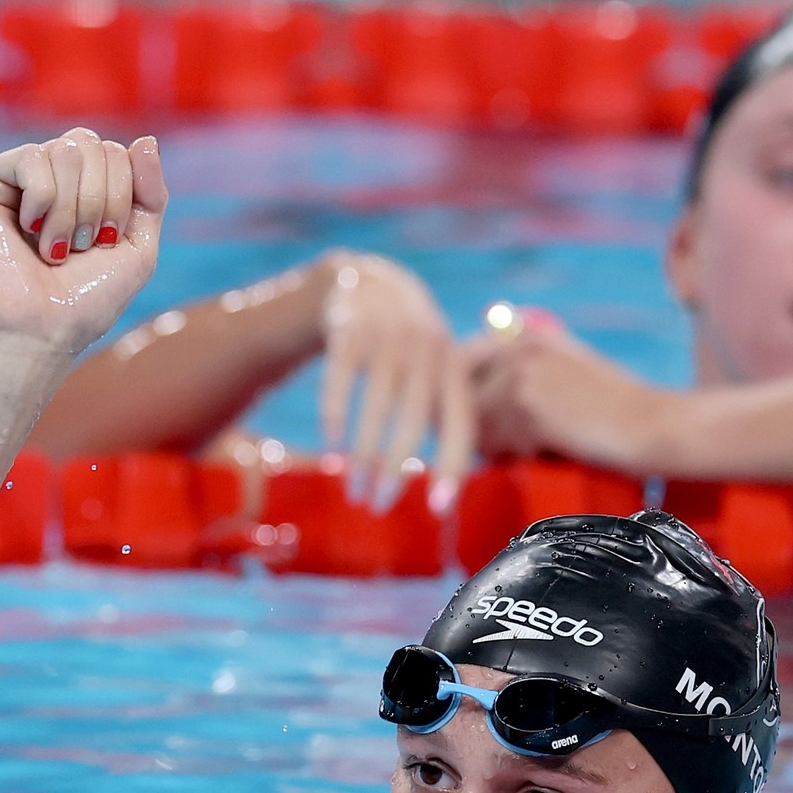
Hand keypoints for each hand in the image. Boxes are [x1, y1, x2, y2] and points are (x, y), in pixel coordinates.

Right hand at [0, 128, 167, 355]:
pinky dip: (42, 202)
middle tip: (80, 245)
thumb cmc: (85, 298)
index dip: (122, 196)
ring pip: (66, 150)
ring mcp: (15, 176)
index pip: (117, 152)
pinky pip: (32, 157)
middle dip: (101, 202)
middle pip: (94, 144)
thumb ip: (150, 192)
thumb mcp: (139, 246)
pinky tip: (26, 231)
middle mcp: (49, 175)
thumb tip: (147, 139)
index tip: (106, 242)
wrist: (40, 329)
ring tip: (55, 247)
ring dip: (72, 210)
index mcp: (83, 187)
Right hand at [316, 253, 467, 511]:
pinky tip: (332, 450)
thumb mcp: (439, 369)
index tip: (437, 509)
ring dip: (363, 456)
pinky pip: (339, 382)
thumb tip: (452, 487)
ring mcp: (387, 339)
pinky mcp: (350, 332)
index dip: (452, 468)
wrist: (370, 283)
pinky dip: (335, 418)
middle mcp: (426, 352)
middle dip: (395, 471)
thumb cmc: (411, 348)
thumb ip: (447, 415)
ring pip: (375, 409)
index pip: (460, 426)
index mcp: (454, 369)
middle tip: (379, 508)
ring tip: (354, 491)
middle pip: (413, 423)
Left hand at [467, 320, 670, 471]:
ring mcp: (521, 373)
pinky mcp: (528, 406)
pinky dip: (517, 457)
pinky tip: (549, 453)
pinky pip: (497, 443)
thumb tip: (465, 395)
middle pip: (464, 396)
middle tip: (503, 447)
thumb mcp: (567, 369)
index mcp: (524, 334)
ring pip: (478, 425)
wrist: (650, 425)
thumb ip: (522, 368)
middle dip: (476, 427)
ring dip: (499, 446)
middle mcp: (518, 345)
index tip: (474, 423)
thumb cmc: (613, 410)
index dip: (461, 399)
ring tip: (537, 449)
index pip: (461, 363)